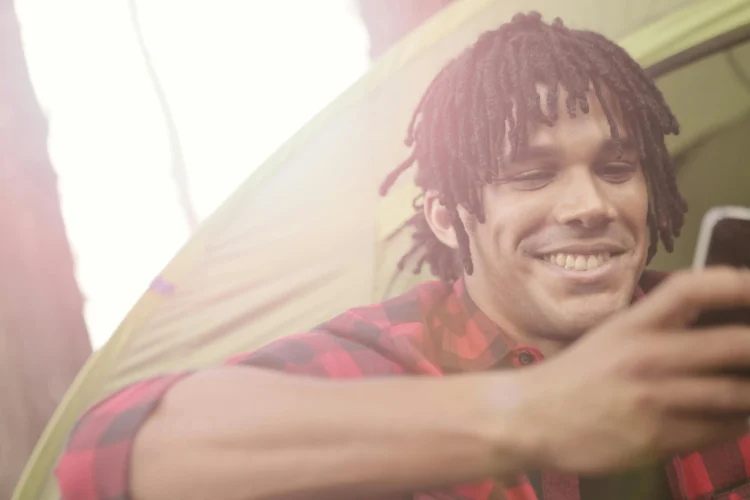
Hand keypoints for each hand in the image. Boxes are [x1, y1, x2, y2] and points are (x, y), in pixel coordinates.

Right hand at [518, 267, 749, 474]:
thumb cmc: (575, 376)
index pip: (690, 290)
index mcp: (633, 325)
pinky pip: (719, 429)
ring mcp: (656, 398)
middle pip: (735, 343)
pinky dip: (738, 422)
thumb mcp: (610, 337)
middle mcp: (648, 356)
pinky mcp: (659, 437)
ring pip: (736, 394)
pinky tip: (736, 417)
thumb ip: (656, 327)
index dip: (735, 283)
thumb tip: (709, 319)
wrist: (533, 417)